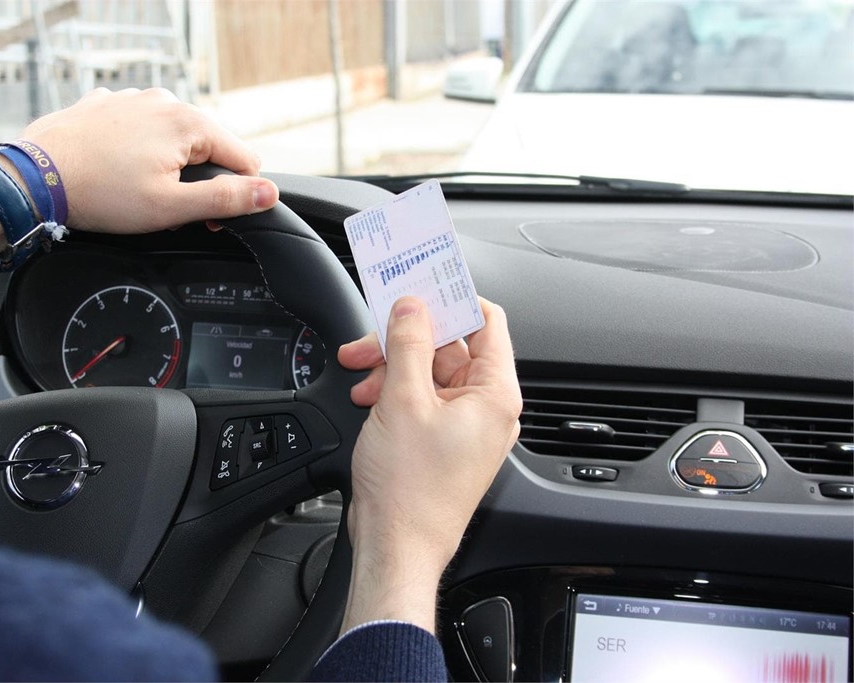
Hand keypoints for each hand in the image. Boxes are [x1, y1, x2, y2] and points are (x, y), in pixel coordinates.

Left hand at [20, 87, 277, 232]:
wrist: (33, 179)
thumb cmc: (100, 194)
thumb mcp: (171, 207)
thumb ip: (226, 200)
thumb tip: (268, 193)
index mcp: (189, 123)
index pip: (244, 159)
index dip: (233, 195)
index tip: (205, 218)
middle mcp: (164, 101)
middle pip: (207, 146)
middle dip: (197, 179)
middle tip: (166, 207)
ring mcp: (132, 99)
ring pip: (171, 137)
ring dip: (166, 164)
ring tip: (135, 190)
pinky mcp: (105, 106)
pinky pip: (138, 129)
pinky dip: (135, 150)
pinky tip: (115, 170)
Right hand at [336, 296, 521, 633]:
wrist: (396, 547)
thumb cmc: (410, 491)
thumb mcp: (403, 400)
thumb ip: (409, 343)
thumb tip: (412, 305)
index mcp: (494, 394)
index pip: (486, 322)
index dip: (452, 298)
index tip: (421, 285)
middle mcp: (486, 409)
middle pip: (450, 346)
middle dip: (406, 339)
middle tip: (370, 338)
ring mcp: (464, 426)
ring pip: (430, 372)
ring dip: (393, 366)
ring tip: (361, 374)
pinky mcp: (442, 441)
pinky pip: (422, 399)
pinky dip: (394, 392)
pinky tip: (367, 397)